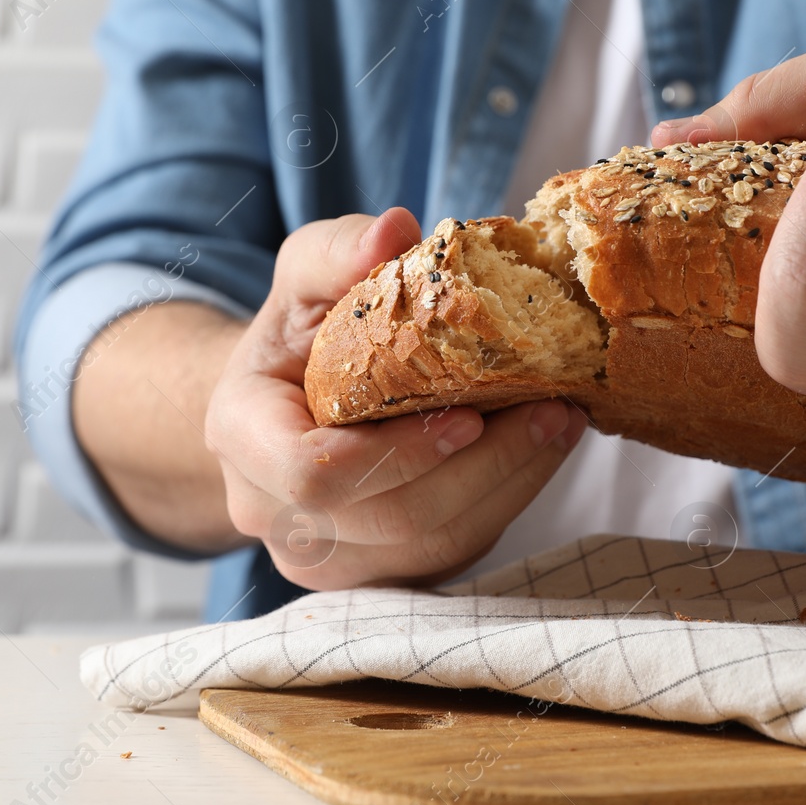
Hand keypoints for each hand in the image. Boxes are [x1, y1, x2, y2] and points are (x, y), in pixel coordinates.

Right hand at [205, 208, 586, 588]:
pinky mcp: (378, 573)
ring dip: (510, 486)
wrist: (280, 407)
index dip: (399, 452)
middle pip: (393, 516)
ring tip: (562, 424)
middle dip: (485, 467)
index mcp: (243, 437)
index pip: (313, 473)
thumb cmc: (297, 336)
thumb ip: (339, 251)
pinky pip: (451, 555)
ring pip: (432, 546)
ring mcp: (326, 558)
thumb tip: (396, 230)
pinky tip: (541, 452)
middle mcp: (274, 514)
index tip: (471, 412)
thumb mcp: (305, 277)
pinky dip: (505, 503)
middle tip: (554, 409)